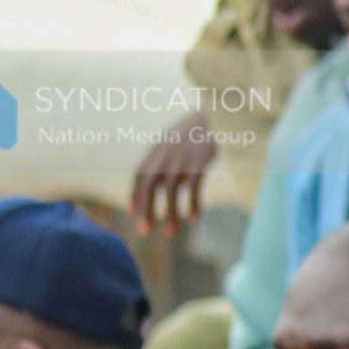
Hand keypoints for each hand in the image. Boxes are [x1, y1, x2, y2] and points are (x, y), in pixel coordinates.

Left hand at [131, 109, 219, 233]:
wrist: (215, 115)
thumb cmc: (195, 132)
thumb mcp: (174, 140)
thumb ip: (164, 158)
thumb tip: (157, 180)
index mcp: (157, 150)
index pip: (140, 174)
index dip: (135, 194)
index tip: (133, 211)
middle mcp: (165, 155)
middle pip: (149, 184)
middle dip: (146, 208)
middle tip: (145, 231)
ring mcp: (182, 159)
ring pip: (170, 190)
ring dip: (170, 213)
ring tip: (170, 232)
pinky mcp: (199, 163)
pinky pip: (193, 188)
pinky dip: (193, 204)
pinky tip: (195, 218)